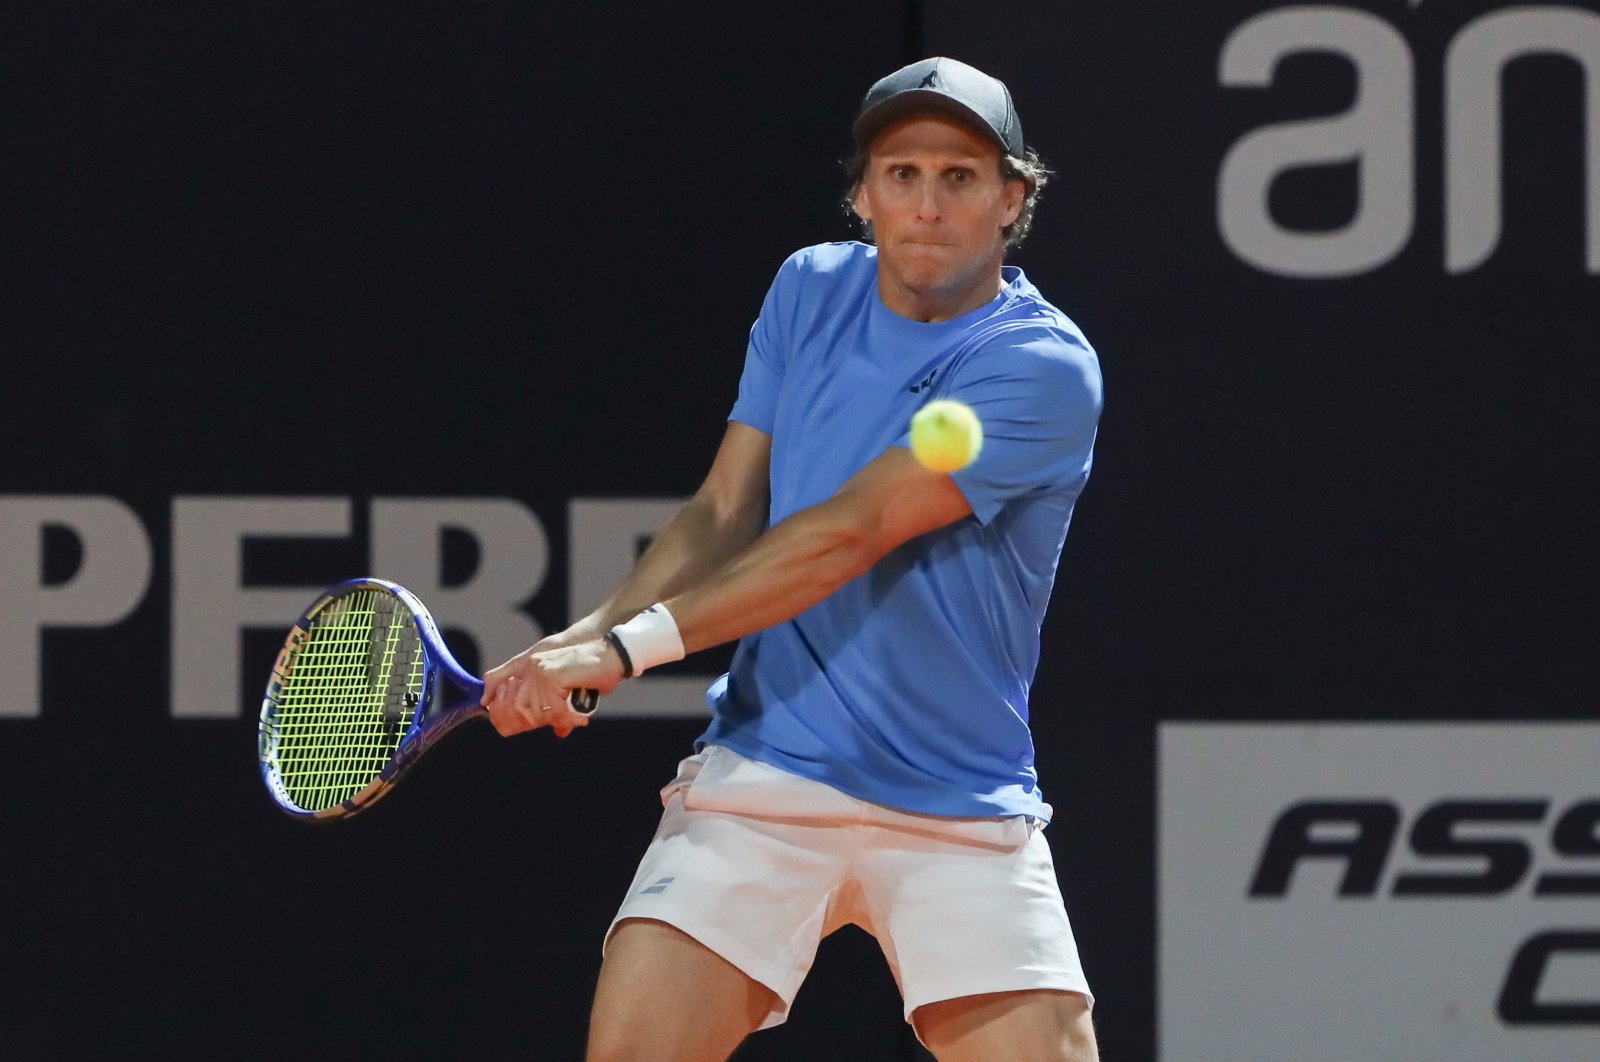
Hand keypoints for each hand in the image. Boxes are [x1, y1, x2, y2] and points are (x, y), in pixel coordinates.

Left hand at [481, 637, 624, 737]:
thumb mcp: (569, 692)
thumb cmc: (593, 673)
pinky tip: (579, 717)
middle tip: (557, 720)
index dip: (504, 719)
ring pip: (534, 712)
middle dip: (532, 722)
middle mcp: (528, 667)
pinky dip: (567, 717)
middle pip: (513, 710)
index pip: (496, 700)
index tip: (525, 725)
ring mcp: (538, 670)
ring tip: (573, 717)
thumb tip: (558, 732)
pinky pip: (553, 709)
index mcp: (526, 668)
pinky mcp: (551, 675)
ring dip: (556, 719)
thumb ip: (558, 708)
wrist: (613, 655)